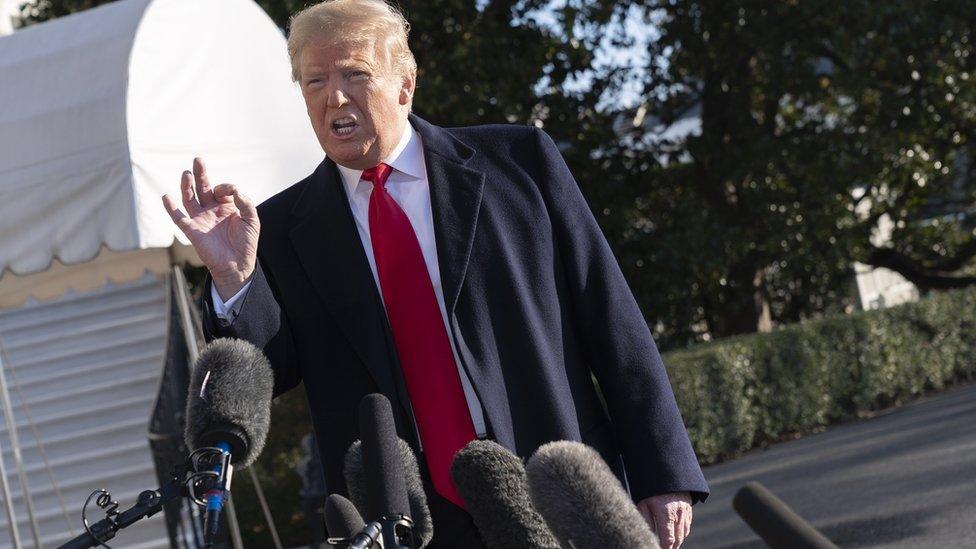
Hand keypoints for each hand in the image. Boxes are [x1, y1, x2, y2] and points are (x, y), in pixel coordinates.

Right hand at [162, 157, 259, 298]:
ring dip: (187, 186)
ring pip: (189, 199)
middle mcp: (212, 211)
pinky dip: (171, 208)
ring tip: (186, 174)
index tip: (232, 191)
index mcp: (226, 207)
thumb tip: (235, 190)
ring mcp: (201, 220)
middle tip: (198, 159)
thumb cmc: (246, 243)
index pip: (222, 189)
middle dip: (200, 174)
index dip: (225, 186)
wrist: (238, 264)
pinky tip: (165, 197)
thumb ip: (245, 203)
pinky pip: (178, 218)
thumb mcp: (252, 220)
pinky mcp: (192, 231)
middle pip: (203, 188)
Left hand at [637, 492, 692, 548]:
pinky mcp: (689, 509)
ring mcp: (685, 512)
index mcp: (666, 514)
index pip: (668, 540)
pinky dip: (682, 533)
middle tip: (663, 548)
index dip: (664, 548)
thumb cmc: (652, 488)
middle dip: (671, 547)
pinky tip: (675, 534)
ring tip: (669, 544)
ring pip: (683, 534)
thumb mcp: (644, 503)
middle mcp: (678, 515)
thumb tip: (649, 534)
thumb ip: (646, 520)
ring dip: (677, 541)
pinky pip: (687, 526)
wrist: (668, 472)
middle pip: (677, 540)